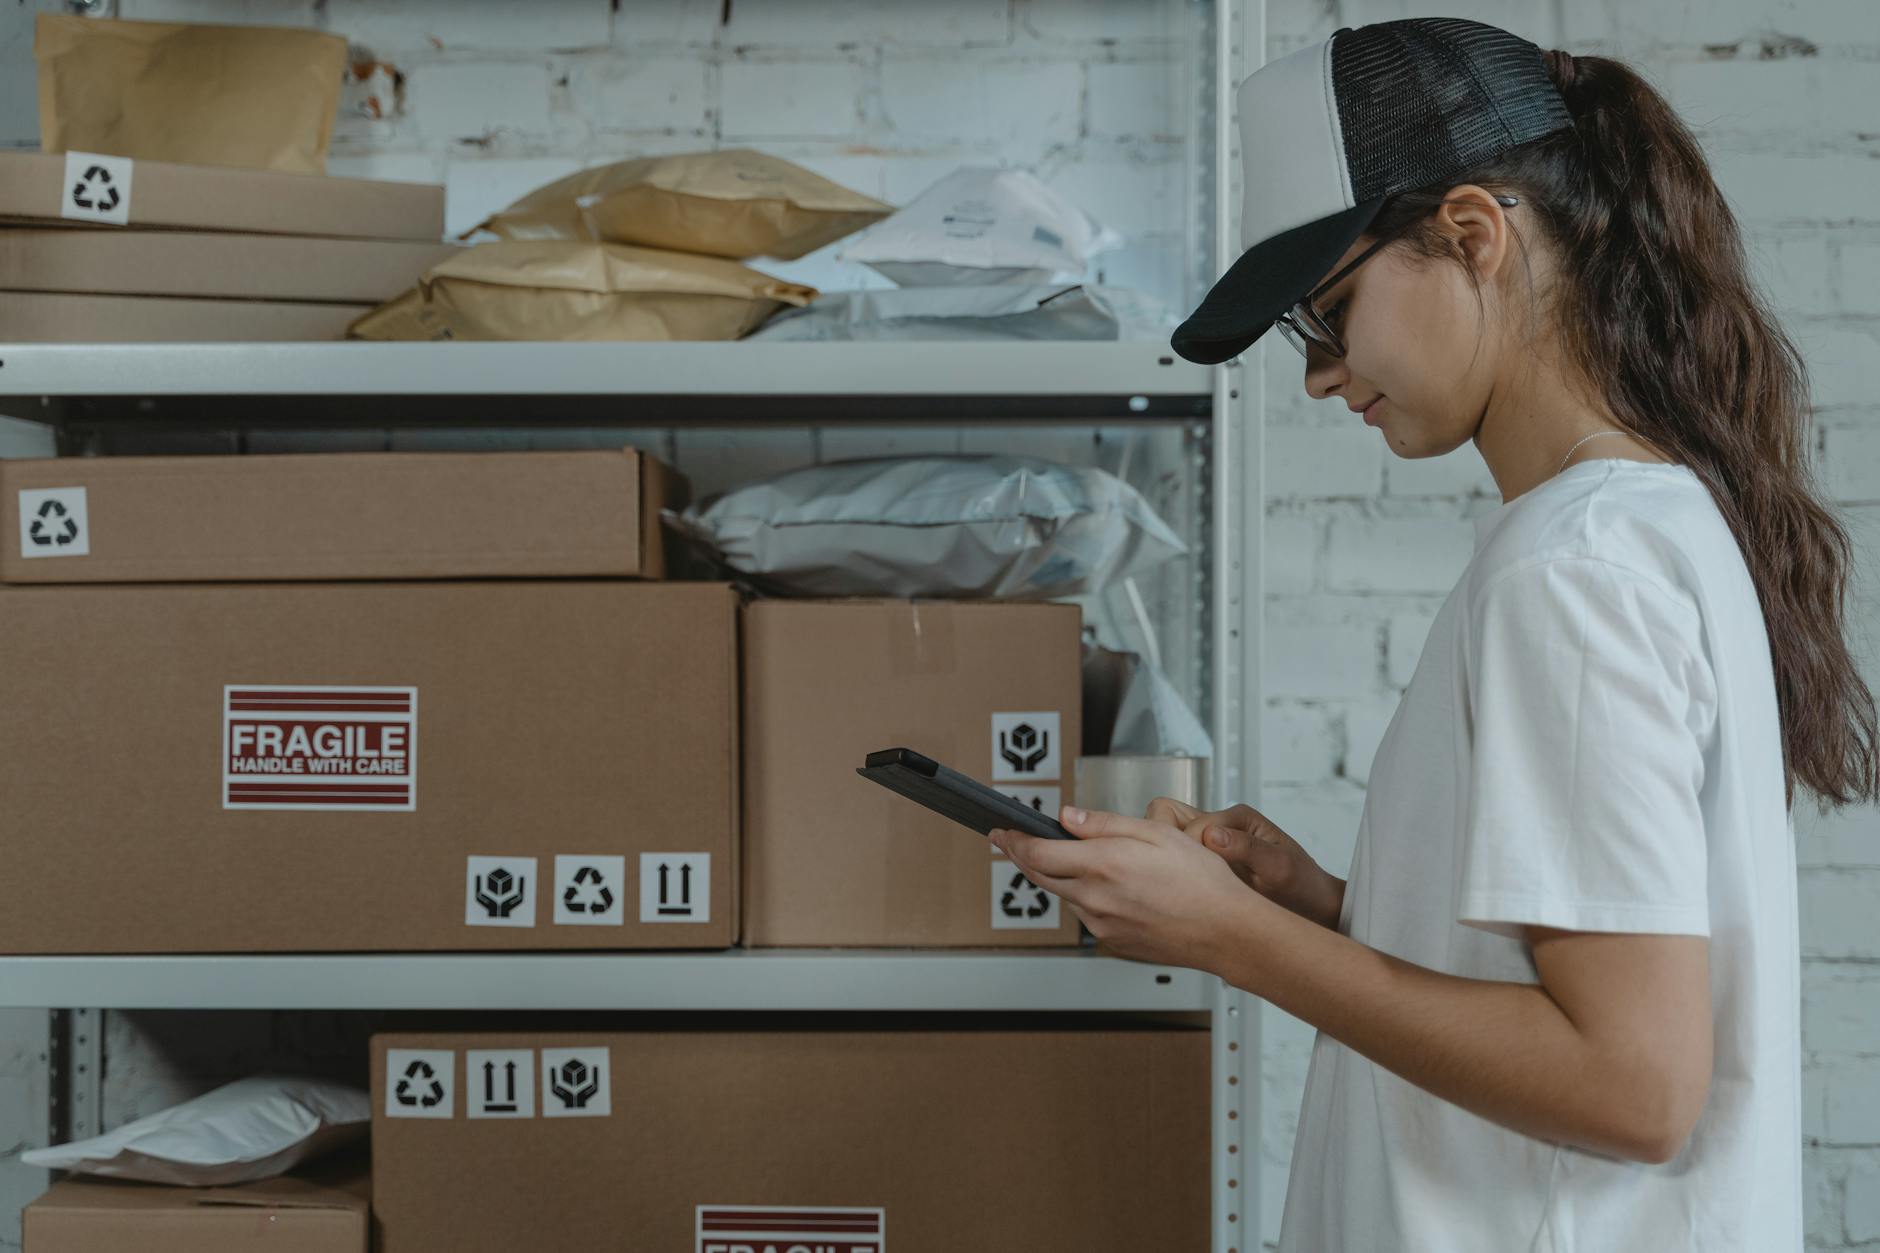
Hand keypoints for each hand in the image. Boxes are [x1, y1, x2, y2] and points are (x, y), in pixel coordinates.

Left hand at [988, 805, 1269, 970]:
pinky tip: (1111, 887)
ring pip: (1066, 895)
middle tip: (1013, 842)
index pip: (1036, 854)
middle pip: (1041, 877)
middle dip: (1023, 857)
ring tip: (1077, 859)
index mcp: (1103, 865)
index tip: (1001, 831)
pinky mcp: (1113, 941)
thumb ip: (1104, 824)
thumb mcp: (1155, 833)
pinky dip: (1086, 897)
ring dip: (1060, 877)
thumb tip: (1067, 818)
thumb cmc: (1201, 881)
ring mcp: (1102, 924)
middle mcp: (1095, 898)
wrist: (1225, 930)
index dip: (1013, 841)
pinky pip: (1088, 914)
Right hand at [1144, 797, 1345, 931]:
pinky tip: (1189, 894)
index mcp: (1239, 818)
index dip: (1190, 849)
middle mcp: (1221, 826)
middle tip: (1186, 877)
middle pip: (1167, 817)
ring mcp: (1210, 844)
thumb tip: (1213, 836)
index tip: (1201, 874)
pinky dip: (1174, 874)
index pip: (1192, 824)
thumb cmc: (1303, 886)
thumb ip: (1248, 848)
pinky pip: (1175, 859)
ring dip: (1170, 860)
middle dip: (1168, 846)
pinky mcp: (1205, 863)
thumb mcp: (1281, 868)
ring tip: (1189, 887)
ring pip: (1166, 838)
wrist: (1312, 908)